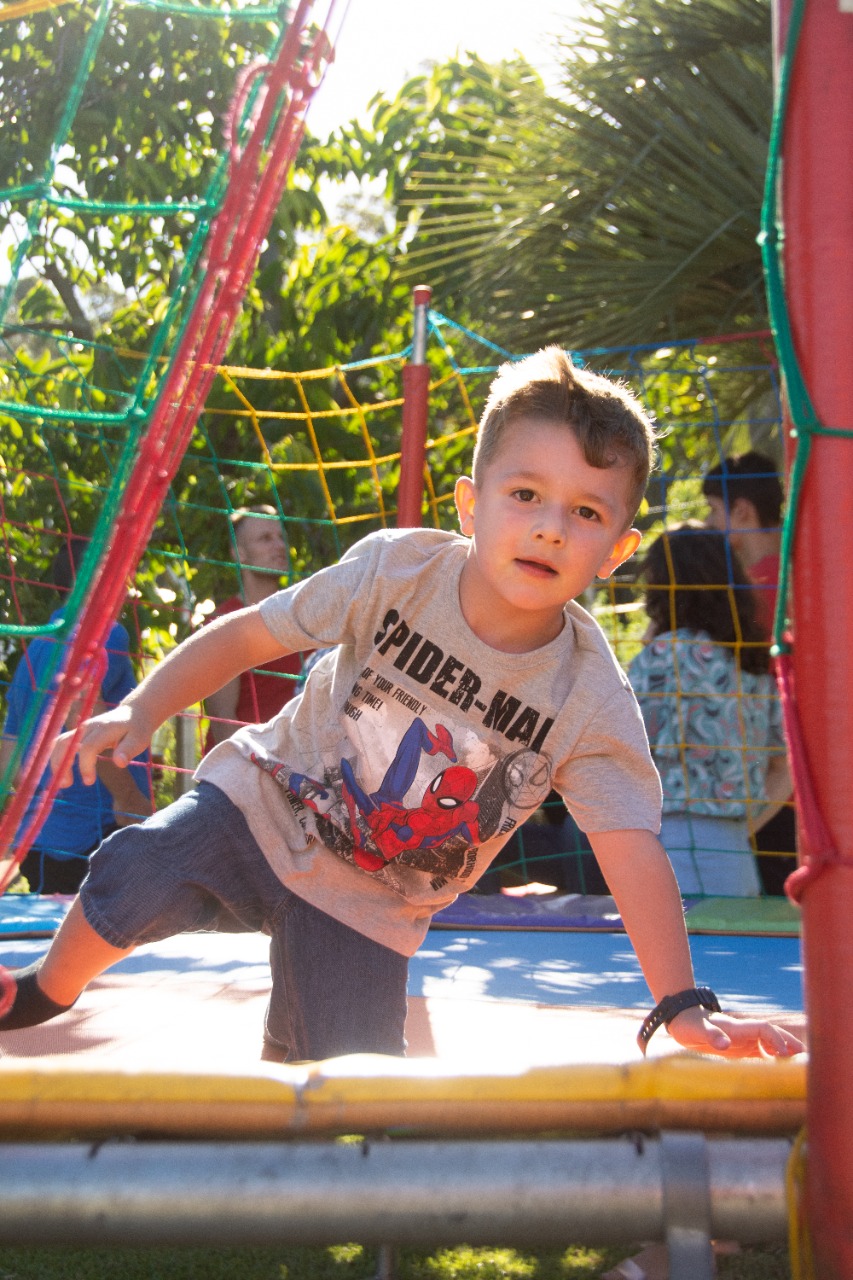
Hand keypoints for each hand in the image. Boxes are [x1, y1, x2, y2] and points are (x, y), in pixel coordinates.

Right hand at [50, 704, 152, 788]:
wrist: (133, 713)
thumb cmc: (138, 729)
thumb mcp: (140, 739)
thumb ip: (129, 750)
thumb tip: (119, 763)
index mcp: (105, 729)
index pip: (88, 747)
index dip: (85, 765)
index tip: (89, 782)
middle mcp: (89, 726)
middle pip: (66, 743)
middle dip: (61, 764)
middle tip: (66, 784)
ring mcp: (82, 728)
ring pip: (60, 742)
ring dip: (56, 762)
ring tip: (64, 783)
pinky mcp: (78, 732)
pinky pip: (62, 743)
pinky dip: (58, 757)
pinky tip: (62, 772)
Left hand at [665, 1005, 805, 1058]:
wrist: (681, 1019)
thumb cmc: (688, 1024)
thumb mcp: (696, 1031)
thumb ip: (711, 1036)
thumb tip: (725, 1045)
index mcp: (737, 1027)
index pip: (764, 1029)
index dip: (776, 1039)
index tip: (783, 1054)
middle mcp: (743, 1032)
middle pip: (772, 1034)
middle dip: (787, 1042)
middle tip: (803, 1056)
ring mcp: (741, 1039)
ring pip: (768, 1043)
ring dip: (782, 1050)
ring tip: (796, 1062)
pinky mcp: (738, 1048)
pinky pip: (759, 1052)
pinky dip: (771, 1058)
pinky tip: (776, 1068)